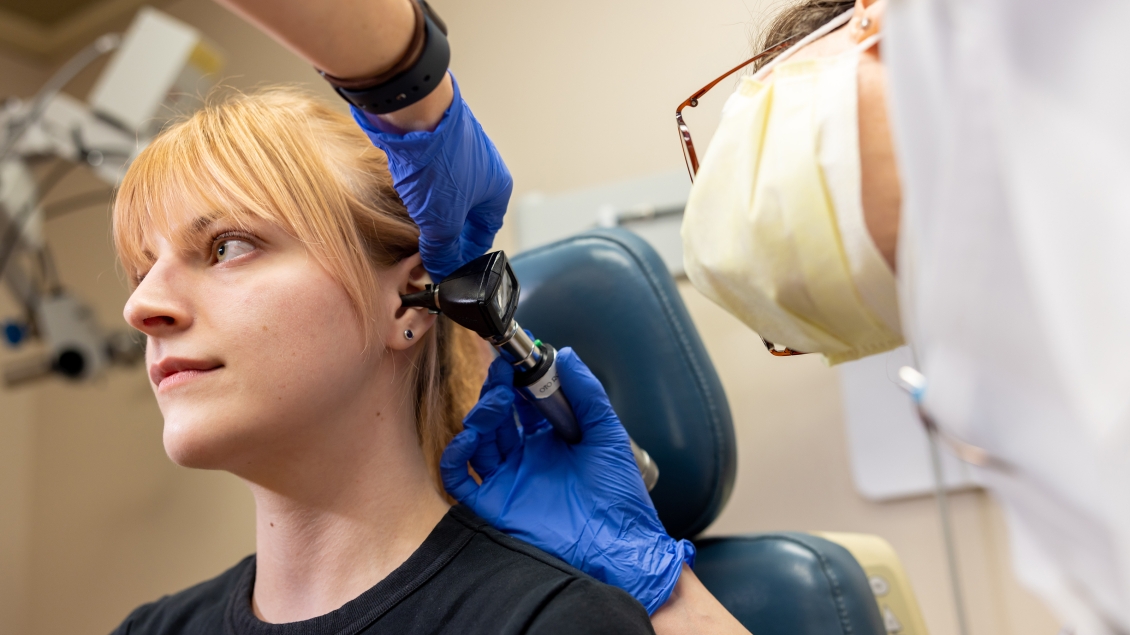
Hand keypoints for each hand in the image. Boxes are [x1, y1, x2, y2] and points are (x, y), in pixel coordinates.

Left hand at [352, 74, 511, 279]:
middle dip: (446, 237)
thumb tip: (441, 269)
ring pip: (445, 195)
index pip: (486, 234)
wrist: (412, 109)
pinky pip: (428, 177)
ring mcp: (457, 154)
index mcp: (497, 189)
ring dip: (430, 215)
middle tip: (426, 256)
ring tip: (411, 232)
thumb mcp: (443, 220)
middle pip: (465, 215)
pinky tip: (402, 201)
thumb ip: (443, 249)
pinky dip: (417, 194)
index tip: (449, 271)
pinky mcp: (432, 143)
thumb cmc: (439, 159)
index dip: (468, 257)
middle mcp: (482, 171)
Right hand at [441, 348, 694, 613]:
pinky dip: (455, 455)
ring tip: (494, 403)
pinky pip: (460, 478)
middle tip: (501, 376)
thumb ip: (588, 394)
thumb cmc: (619, 497)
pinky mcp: (494, 504)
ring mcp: (508, 480)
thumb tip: (566, 355)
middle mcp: (527, 458)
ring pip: (478, 442)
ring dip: (479, 416)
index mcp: (552, 441)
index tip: (514, 360)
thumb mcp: (607, 435)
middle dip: (495, 393)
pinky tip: (468, 437)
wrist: (618, 546)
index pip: (523, 403)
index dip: (516, 381)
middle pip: (497, 418)